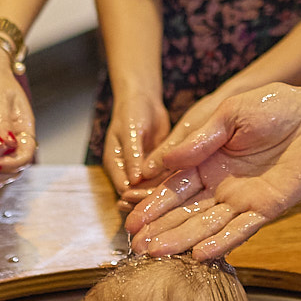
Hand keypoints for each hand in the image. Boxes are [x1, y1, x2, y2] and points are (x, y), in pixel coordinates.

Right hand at [99, 89, 169, 204]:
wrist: (144, 100)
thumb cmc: (132, 111)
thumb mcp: (131, 132)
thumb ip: (132, 156)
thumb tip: (133, 181)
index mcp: (115, 163)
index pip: (123, 187)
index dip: (135, 196)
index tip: (151, 198)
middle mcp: (128, 169)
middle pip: (137, 191)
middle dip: (150, 197)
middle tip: (167, 201)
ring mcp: (142, 168)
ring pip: (152, 186)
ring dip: (162, 191)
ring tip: (178, 197)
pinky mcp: (157, 164)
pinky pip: (164, 176)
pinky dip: (171, 179)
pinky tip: (185, 183)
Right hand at [124, 84, 300, 258]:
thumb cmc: (277, 107)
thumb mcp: (230, 114)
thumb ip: (199, 139)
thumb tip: (164, 161)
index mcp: (207, 160)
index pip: (174, 184)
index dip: (152, 201)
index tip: (130, 217)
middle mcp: (221, 184)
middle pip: (184, 210)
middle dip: (159, 228)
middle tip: (134, 244)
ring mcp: (242, 199)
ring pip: (205, 224)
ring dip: (180, 239)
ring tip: (154, 253)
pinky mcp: (266, 209)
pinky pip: (240, 229)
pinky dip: (220, 242)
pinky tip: (199, 255)